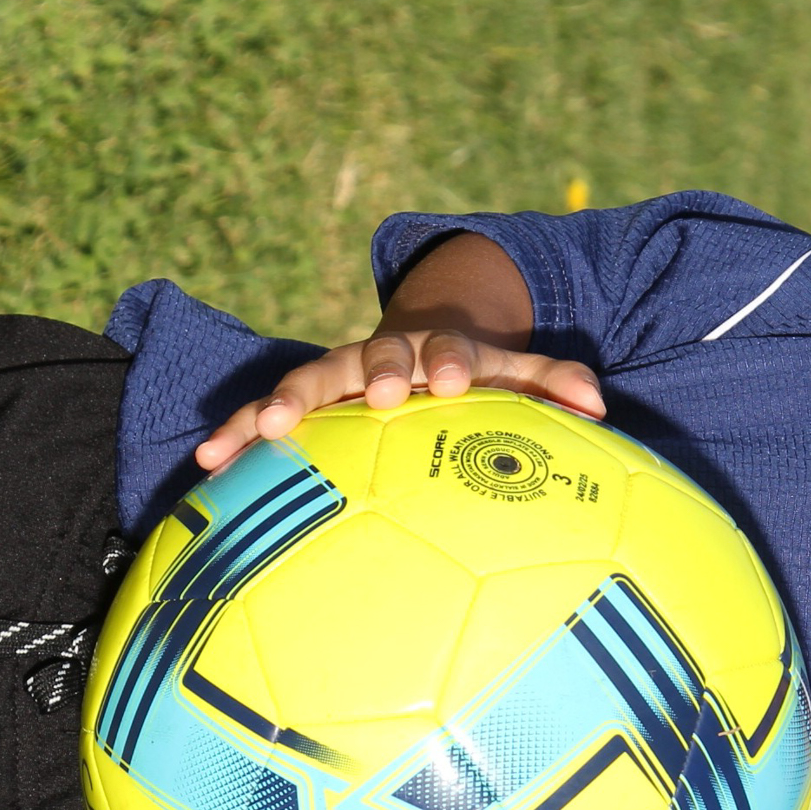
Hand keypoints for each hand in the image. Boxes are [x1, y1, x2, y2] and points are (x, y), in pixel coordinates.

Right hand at [196, 330, 604, 472]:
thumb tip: (601, 407)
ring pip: (307, 384)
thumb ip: (556, 384)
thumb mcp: (518, 375)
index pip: (451, 351)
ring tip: (265, 430)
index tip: (455, 380)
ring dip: (285, 404)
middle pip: (375, 357)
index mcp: (441, 351)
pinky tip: (208, 463)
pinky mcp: (301, 406)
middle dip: (374, 371)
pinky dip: (237, 435)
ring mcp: (336, 378)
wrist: (415, 346)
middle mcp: (383, 357)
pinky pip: (263, 419)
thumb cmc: (474, 377)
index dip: (453, 362)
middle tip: (376, 392)